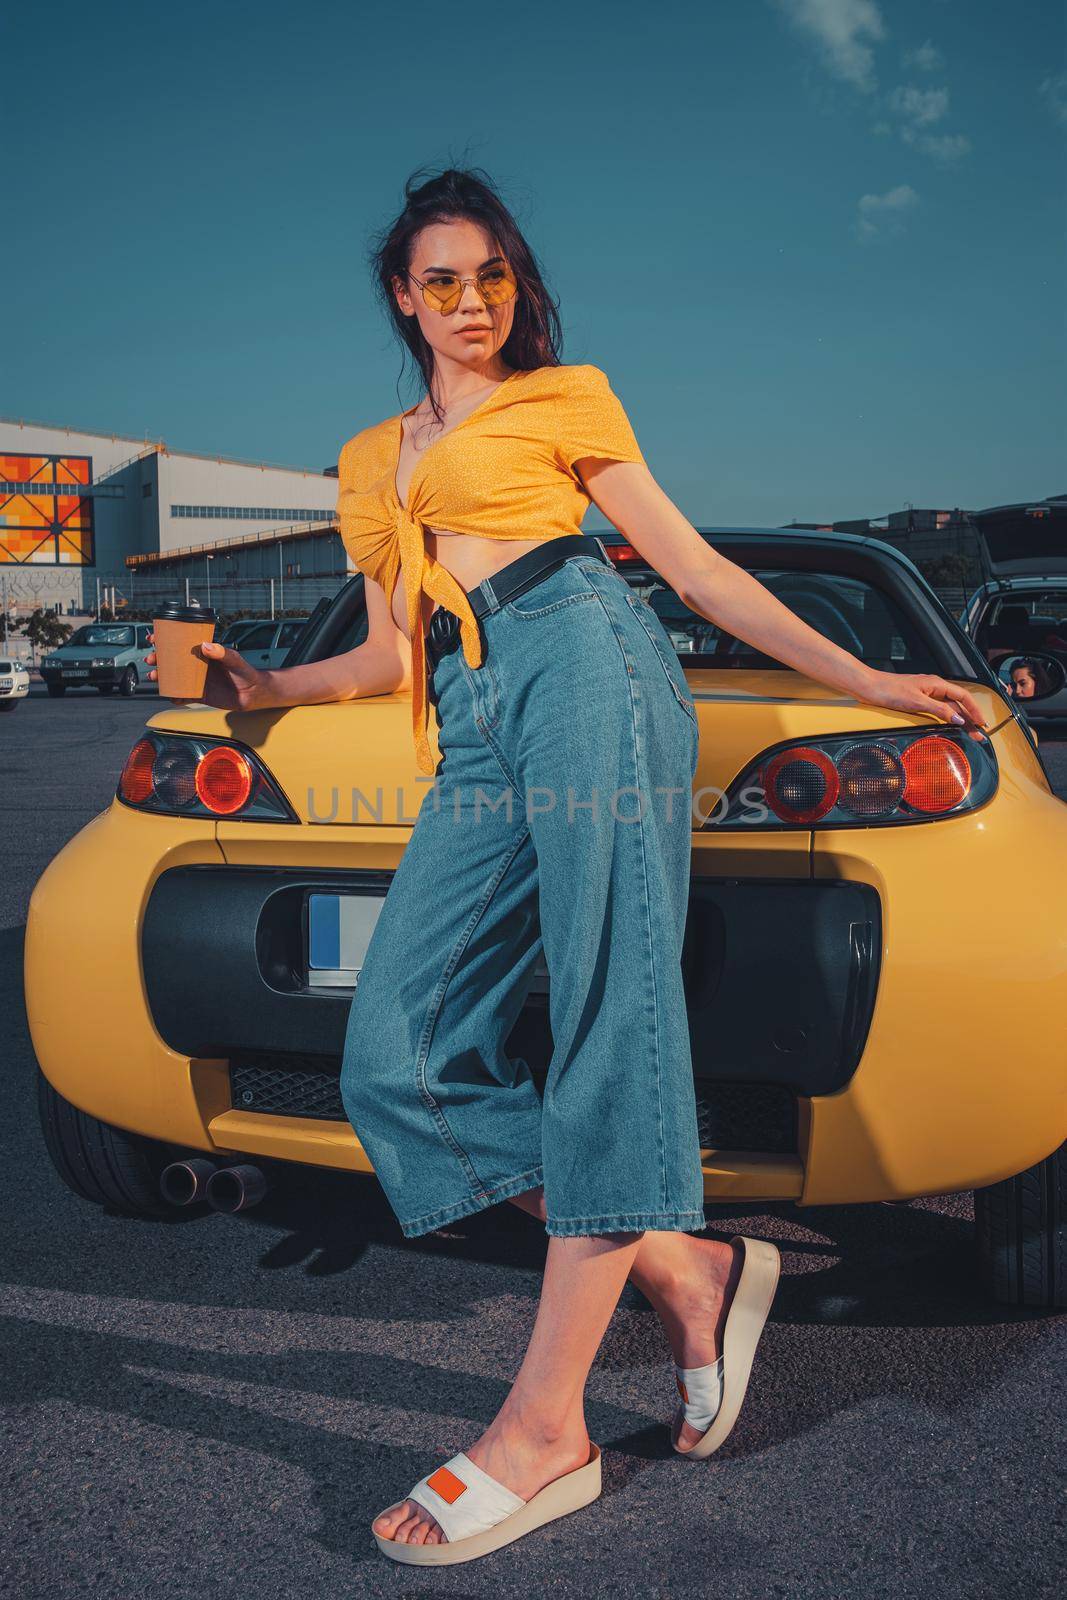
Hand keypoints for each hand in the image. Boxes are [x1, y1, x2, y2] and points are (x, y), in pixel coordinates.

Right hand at [145, 631, 271, 711]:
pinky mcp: (200, 695)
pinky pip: (183, 696)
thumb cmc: (245, 671)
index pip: (181, 643)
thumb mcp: (234, 659)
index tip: (153, 638)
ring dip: (160, 677)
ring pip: (173, 678)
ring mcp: (197, 680)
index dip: (165, 640)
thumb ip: (222, 652)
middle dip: (157, 659)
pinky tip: (170, 696)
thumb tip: (206, 646)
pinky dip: (174, 696)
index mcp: (202, 653)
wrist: (254, 693)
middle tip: (151, 660)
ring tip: (154, 677)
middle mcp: (197, 666)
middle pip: (171, 661)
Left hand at [859, 669, 988, 742]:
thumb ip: (939, 710)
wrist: (869, 687)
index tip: (982, 723)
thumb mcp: (917, 702)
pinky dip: (946, 718)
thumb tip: (959, 719)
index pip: (964, 696)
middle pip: (958, 704)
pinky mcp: (917, 700)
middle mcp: (933, 687)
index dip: (975, 710)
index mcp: (937, 684)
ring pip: (948, 708)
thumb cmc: (890, 690)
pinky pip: (937, 710)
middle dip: (970, 719)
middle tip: (979, 735)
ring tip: (969, 733)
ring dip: (959, 720)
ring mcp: (925, 694)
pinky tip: (950, 726)